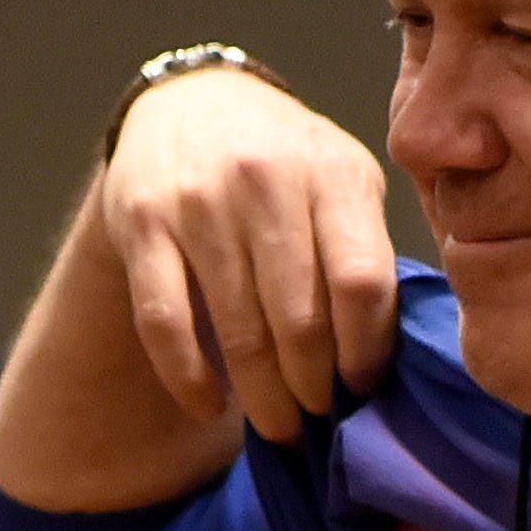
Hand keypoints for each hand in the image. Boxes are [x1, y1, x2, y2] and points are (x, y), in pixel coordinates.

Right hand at [101, 67, 400, 444]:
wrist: (194, 102)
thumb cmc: (291, 160)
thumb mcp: (346, 178)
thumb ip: (368, 246)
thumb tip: (390, 350)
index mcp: (334, 173)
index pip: (361, 282)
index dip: (366, 349)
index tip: (365, 386)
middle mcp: (266, 182)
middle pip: (299, 317)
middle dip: (314, 387)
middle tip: (321, 420)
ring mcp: (198, 203)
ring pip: (237, 327)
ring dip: (261, 395)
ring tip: (281, 427)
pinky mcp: (140, 223)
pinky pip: (163, 320)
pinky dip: (188, 376)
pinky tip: (210, 407)